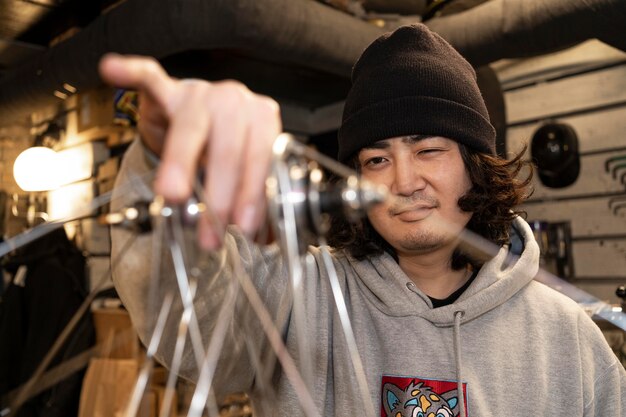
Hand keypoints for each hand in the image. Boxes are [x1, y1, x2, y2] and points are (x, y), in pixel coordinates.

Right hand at [99, 53, 281, 248]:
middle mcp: (235, 100)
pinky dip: (132, 73)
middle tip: (210, 232)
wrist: (205, 114)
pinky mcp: (167, 89)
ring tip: (173, 195)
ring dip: (181, 165)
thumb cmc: (229, 145)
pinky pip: (149, 78)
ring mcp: (200, 93)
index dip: (253, 194)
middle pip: (228, 147)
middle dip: (219, 195)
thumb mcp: (246, 170)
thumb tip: (262, 237)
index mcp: (262, 119)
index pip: (262, 157)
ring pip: (190, 127)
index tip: (244, 225)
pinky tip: (112, 70)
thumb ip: (253, 198)